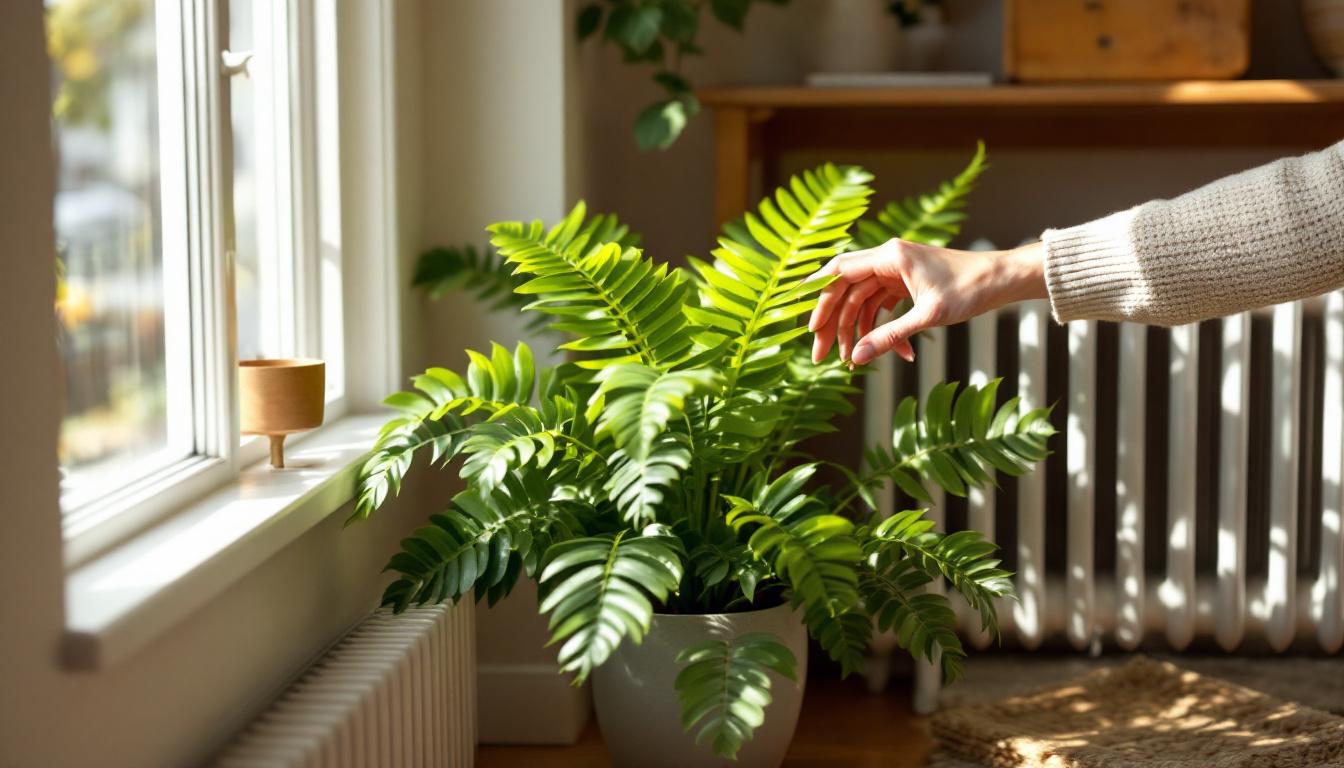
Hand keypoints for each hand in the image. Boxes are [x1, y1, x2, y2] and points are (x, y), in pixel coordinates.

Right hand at [807, 239, 1046, 365]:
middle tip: (820, 356)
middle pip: (845, 291)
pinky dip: (883, 329)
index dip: (819, 303)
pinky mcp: (905, 283)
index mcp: (889, 255)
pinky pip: (881, 306)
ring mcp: (896, 271)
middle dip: (832, 324)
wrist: (1003, 279)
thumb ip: (890, 336)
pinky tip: (899, 353)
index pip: (839, 275)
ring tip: (856, 361)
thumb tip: (857, 358)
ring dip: (857, 331)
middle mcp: (888, 258)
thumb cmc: (971, 289)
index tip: (809, 331)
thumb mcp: (928, 317)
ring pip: (861, 302)